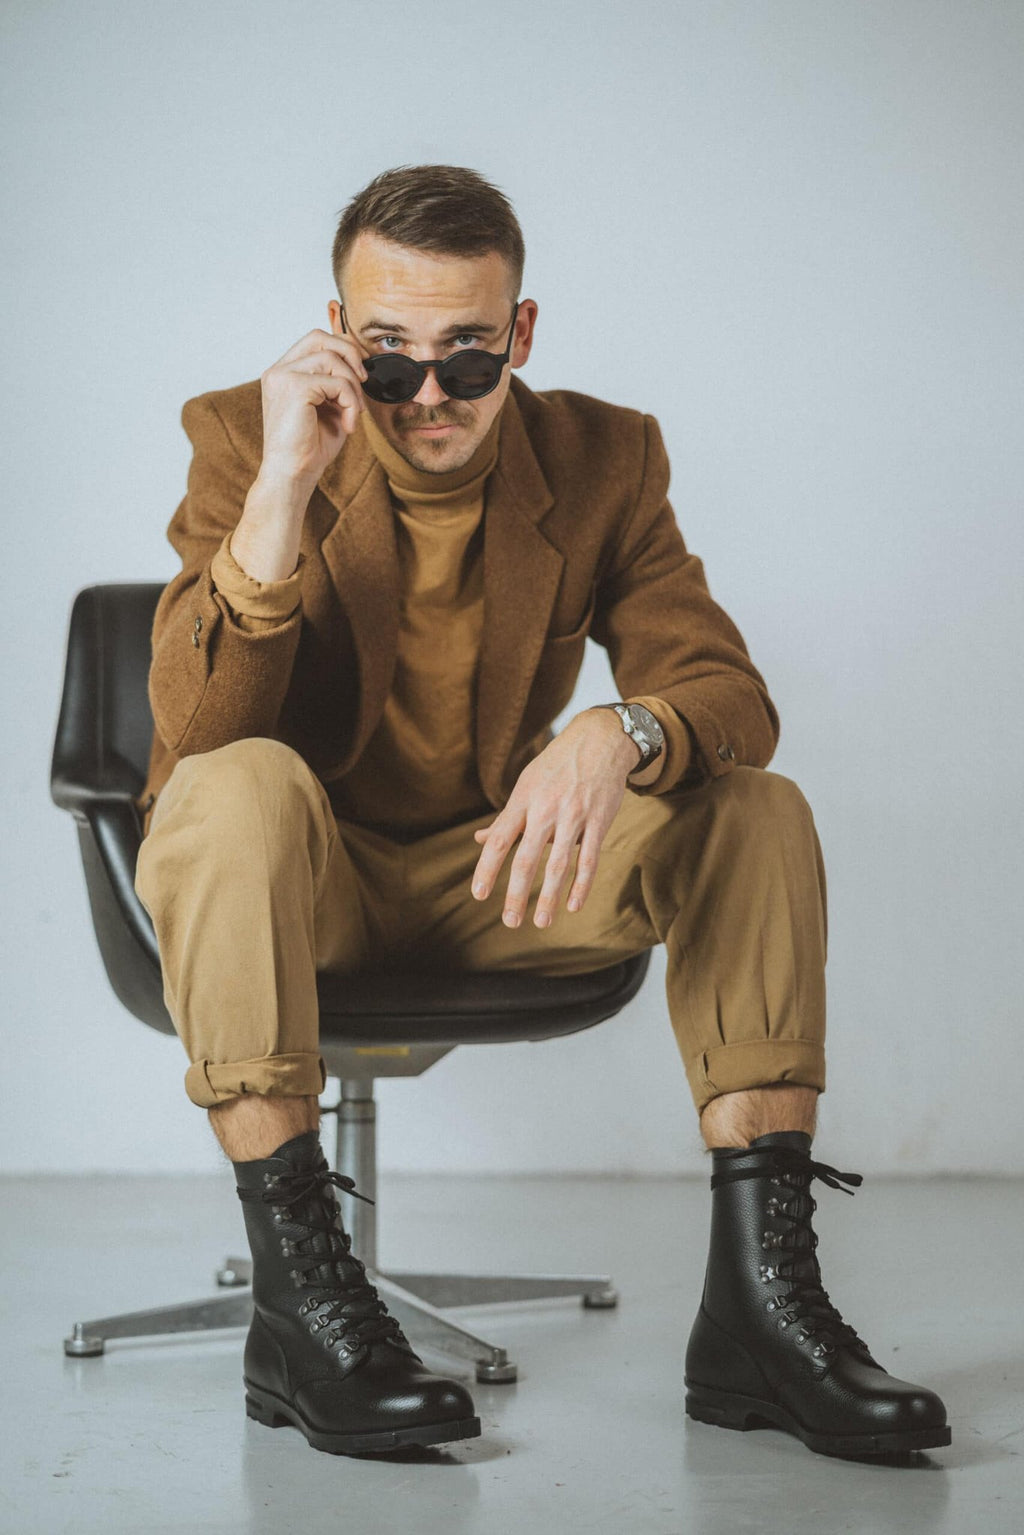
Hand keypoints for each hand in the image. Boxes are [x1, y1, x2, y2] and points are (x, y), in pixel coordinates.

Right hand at [258, 328, 369, 487]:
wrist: (292, 475)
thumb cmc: (308, 448)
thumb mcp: (329, 408)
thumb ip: (338, 385)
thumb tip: (363, 368)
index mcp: (284, 373)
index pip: (315, 340)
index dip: (343, 348)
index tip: (361, 370)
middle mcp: (279, 371)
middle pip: (320, 337)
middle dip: (350, 355)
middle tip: (364, 382)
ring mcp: (283, 377)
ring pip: (332, 359)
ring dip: (353, 387)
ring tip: (353, 413)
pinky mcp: (294, 388)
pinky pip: (337, 382)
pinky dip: (351, 403)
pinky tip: (348, 425)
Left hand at [471, 709, 641, 928]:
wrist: (599, 740)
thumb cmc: (556, 766)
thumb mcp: (526, 785)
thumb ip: (505, 817)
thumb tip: (479, 840)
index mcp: (523, 801)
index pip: (499, 840)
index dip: (487, 869)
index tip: (479, 895)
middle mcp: (545, 809)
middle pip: (526, 857)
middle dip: (517, 892)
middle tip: (510, 922)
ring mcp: (574, 815)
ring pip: (559, 863)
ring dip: (549, 895)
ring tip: (541, 922)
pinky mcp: (599, 820)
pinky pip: (589, 858)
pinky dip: (581, 884)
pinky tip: (573, 905)